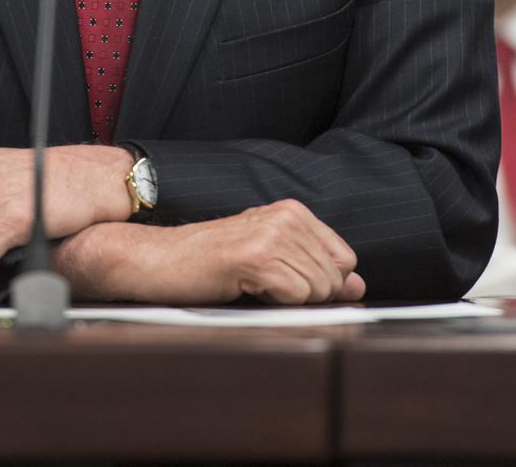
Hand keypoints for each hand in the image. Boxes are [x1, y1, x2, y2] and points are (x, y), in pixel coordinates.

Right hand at [55, 199, 365, 304]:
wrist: (158, 258)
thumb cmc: (207, 262)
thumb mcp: (267, 259)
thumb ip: (313, 268)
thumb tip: (357, 285)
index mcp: (292, 211)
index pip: (344, 258)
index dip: (322, 282)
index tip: (287, 283)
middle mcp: (287, 215)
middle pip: (334, 278)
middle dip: (307, 295)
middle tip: (262, 285)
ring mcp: (273, 234)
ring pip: (319, 289)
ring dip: (289, 301)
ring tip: (251, 284)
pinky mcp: (258, 257)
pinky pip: (297, 296)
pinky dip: (277, 304)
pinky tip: (246, 288)